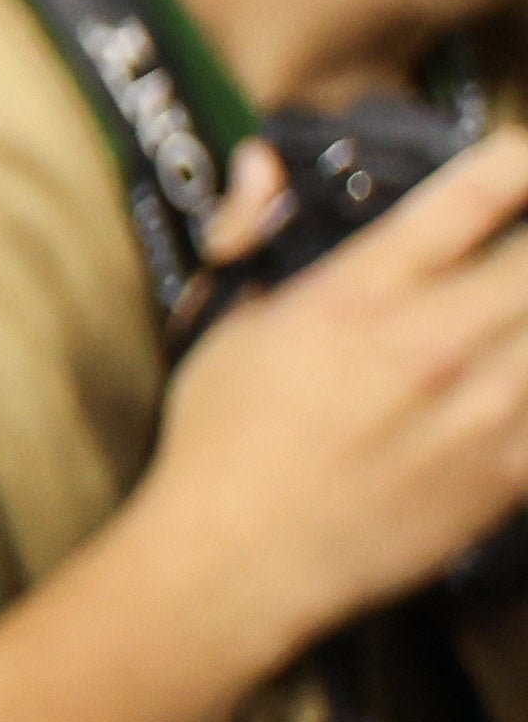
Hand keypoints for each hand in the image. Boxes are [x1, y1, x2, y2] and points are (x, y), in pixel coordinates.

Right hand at [134, 129, 527, 662]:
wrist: (241, 562)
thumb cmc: (223, 441)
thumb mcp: (225, 323)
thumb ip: (257, 238)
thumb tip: (265, 167)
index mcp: (362, 292)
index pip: (480, 191)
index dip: (522, 159)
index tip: (522, 160)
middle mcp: (437, 340)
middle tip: (518, 254)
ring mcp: (488, 410)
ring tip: (516, 316)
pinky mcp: (513, 472)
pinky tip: (519, 376)